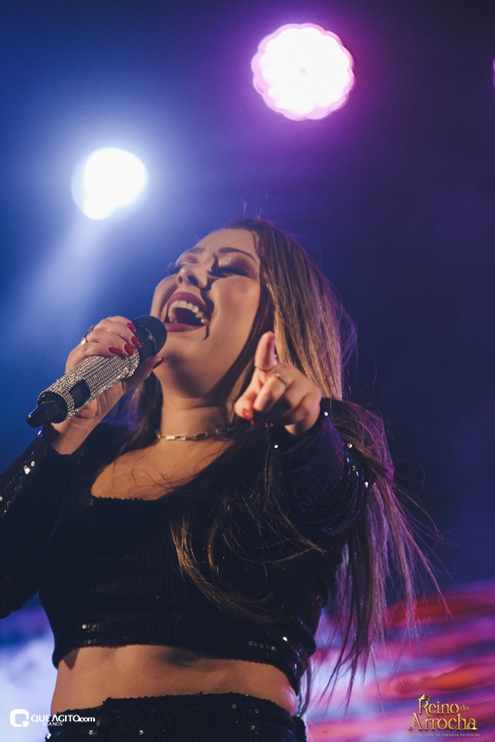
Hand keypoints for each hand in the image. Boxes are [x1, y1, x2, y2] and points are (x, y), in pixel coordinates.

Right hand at [48, 316, 162, 452]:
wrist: (91, 413)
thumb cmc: (106, 393)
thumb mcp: (129, 379)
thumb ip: (143, 369)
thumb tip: (159, 357)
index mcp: (100, 345)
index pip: (108, 323)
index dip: (122, 322)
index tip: (135, 331)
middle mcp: (89, 346)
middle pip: (103, 325)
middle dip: (122, 330)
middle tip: (134, 343)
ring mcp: (80, 353)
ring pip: (95, 334)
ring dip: (115, 338)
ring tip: (128, 351)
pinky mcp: (74, 363)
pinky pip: (86, 349)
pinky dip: (102, 348)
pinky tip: (115, 353)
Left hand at [234, 331, 321, 436]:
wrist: (292, 407)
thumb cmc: (266, 398)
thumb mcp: (251, 401)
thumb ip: (243, 406)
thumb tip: (247, 413)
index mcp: (269, 368)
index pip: (266, 355)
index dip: (266, 346)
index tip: (268, 335)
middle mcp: (287, 370)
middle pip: (274, 390)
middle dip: (262, 408)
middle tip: (257, 418)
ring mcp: (303, 381)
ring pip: (288, 403)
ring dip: (274, 416)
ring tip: (269, 419)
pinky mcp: (315, 393)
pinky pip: (301, 411)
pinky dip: (288, 421)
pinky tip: (281, 420)